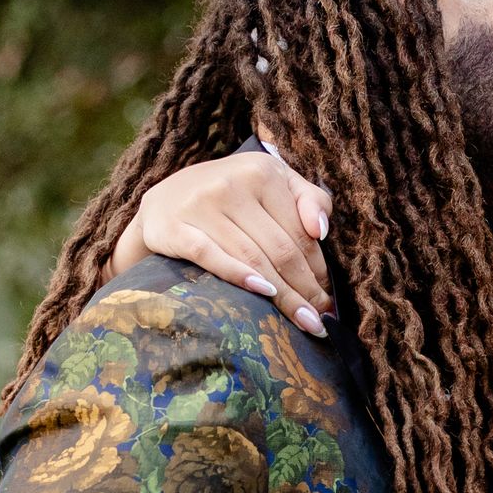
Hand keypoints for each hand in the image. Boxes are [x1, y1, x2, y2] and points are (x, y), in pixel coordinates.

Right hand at [109, 143, 333, 333]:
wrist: (164, 200)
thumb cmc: (231, 196)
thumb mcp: (272, 184)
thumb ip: (309, 199)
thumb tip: (322, 231)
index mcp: (262, 170)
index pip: (300, 232)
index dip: (318, 269)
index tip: (328, 299)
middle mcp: (232, 183)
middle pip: (280, 249)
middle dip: (305, 290)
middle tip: (319, 320)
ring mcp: (201, 205)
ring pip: (253, 258)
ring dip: (283, 296)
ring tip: (304, 322)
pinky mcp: (176, 228)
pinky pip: (212, 257)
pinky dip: (239, 276)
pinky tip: (264, 294)